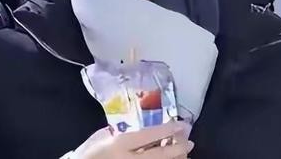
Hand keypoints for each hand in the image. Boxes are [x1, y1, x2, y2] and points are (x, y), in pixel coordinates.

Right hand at [74, 121, 192, 158]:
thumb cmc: (90, 152)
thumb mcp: (104, 136)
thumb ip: (122, 131)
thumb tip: (142, 126)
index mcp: (120, 144)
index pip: (150, 135)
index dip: (168, 130)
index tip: (182, 124)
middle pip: (160, 155)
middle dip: (178, 148)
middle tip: (190, 142)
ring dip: (173, 158)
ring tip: (182, 154)